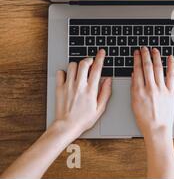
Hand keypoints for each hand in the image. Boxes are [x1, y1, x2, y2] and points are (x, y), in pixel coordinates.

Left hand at [0, 49, 111, 178]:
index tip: (102, 52)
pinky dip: (65, 72)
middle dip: (88, 59)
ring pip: (72, 66)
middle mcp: (79, 85)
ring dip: (77, 66)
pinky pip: (61, 73)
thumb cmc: (84, 119)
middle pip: (84, 63)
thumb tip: (108, 80)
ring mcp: (68, 86)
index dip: (100, 58)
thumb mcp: (100, 108)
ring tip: (80, 71)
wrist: (67, 126)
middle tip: (90, 62)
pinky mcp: (59, 88)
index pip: (97, 69)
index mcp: (91, 90)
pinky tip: (69, 77)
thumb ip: (105, 92)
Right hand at [131, 47, 173, 138]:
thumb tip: (134, 75)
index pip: (137, 70)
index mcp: (138, 91)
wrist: (157, 129)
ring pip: (158, 69)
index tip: (136, 53)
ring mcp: (161, 89)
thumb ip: (134, 88)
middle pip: (147, 67)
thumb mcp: (134, 103)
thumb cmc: (145, 119)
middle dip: (145, 55)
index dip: (137, 60)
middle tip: (144, 48)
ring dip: (156, 57)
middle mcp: (150, 88)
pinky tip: (170, 58)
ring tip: (154, 50)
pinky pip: (171, 76)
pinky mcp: (170, 92)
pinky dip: (171, 66)